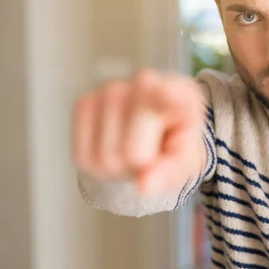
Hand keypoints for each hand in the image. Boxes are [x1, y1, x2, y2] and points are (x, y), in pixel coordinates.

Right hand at [73, 69, 206, 194]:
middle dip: (139, 167)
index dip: (168, 93)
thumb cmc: (176, 143)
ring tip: (134, 148)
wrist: (158, 130)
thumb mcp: (186, 162)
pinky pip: (83, 156)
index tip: (165, 90)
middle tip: (151, 156)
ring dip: (118, 167)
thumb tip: (144, 185)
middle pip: (131, 153)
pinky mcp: (85, 102)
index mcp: (183, 94)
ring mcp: (112, 90)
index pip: (173, 92)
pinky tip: (113, 146)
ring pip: (104, 158)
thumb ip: (171, 172)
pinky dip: (97, 165)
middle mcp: (145, 83)